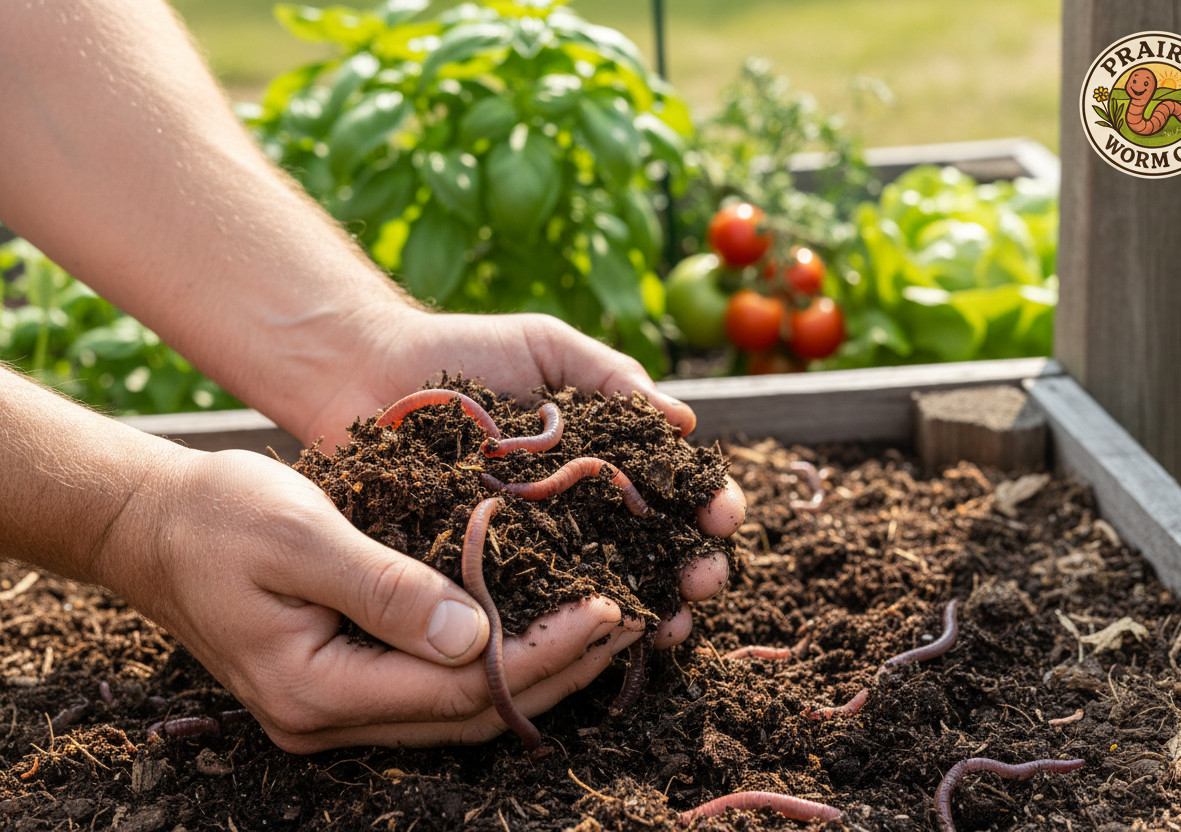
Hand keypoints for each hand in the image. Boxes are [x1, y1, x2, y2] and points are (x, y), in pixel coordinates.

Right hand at [116, 448, 643, 751]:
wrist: (152, 525)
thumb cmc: (218, 516)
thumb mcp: (300, 537)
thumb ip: (385, 589)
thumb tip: (477, 636)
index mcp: (314, 688)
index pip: (458, 686)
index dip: (539, 652)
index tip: (604, 606)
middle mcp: (326, 716)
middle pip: (468, 712)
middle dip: (555, 671)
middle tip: (627, 621)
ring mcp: (333, 707)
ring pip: (457, 709)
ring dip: (533, 673)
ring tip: (602, 629)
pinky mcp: (342, 682)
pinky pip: (435, 688)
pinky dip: (493, 663)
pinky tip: (536, 629)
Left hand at [300, 308, 745, 647]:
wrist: (368, 371)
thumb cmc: (462, 351)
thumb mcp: (547, 348)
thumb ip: (613, 376)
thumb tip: (685, 422)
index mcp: (602, 457)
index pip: (670, 489)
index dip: (706, 506)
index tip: (723, 517)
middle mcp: (575, 507)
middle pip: (649, 549)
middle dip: (689, 569)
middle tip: (704, 581)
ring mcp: (531, 543)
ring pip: (599, 587)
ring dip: (644, 611)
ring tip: (667, 625)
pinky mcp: (479, 568)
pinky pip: (527, 601)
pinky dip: (564, 623)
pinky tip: (595, 636)